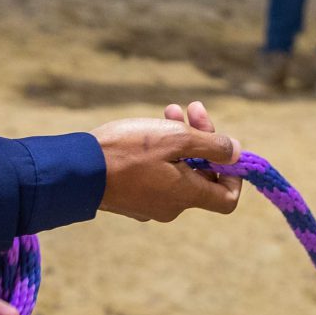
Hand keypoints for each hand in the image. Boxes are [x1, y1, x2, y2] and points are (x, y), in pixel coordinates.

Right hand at [91, 99, 240, 221]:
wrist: (78, 170)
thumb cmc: (128, 151)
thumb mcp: (175, 139)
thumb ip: (211, 146)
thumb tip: (237, 152)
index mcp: (187, 196)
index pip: (227, 198)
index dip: (234, 173)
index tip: (224, 147)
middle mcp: (171, 206)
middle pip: (202, 175)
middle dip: (202, 140)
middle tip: (192, 108)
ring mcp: (149, 203)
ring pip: (178, 171)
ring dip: (180, 140)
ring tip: (170, 109)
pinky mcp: (131, 197)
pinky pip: (157, 175)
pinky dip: (161, 153)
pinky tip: (150, 128)